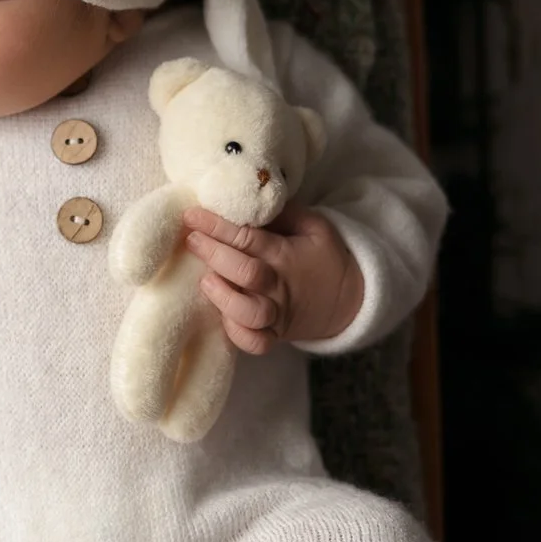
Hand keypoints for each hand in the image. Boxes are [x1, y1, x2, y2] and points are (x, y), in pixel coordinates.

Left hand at [184, 204, 364, 353]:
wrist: (349, 300)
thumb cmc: (322, 257)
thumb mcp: (314, 226)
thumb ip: (284, 212)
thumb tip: (248, 198)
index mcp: (286, 255)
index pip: (248, 238)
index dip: (217, 226)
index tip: (192, 215)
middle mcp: (279, 286)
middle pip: (245, 273)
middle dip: (213, 254)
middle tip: (191, 239)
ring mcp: (276, 314)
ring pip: (249, 313)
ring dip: (224, 297)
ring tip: (205, 280)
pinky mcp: (274, 336)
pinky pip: (254, 343)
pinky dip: (236, 334)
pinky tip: (222, 316)